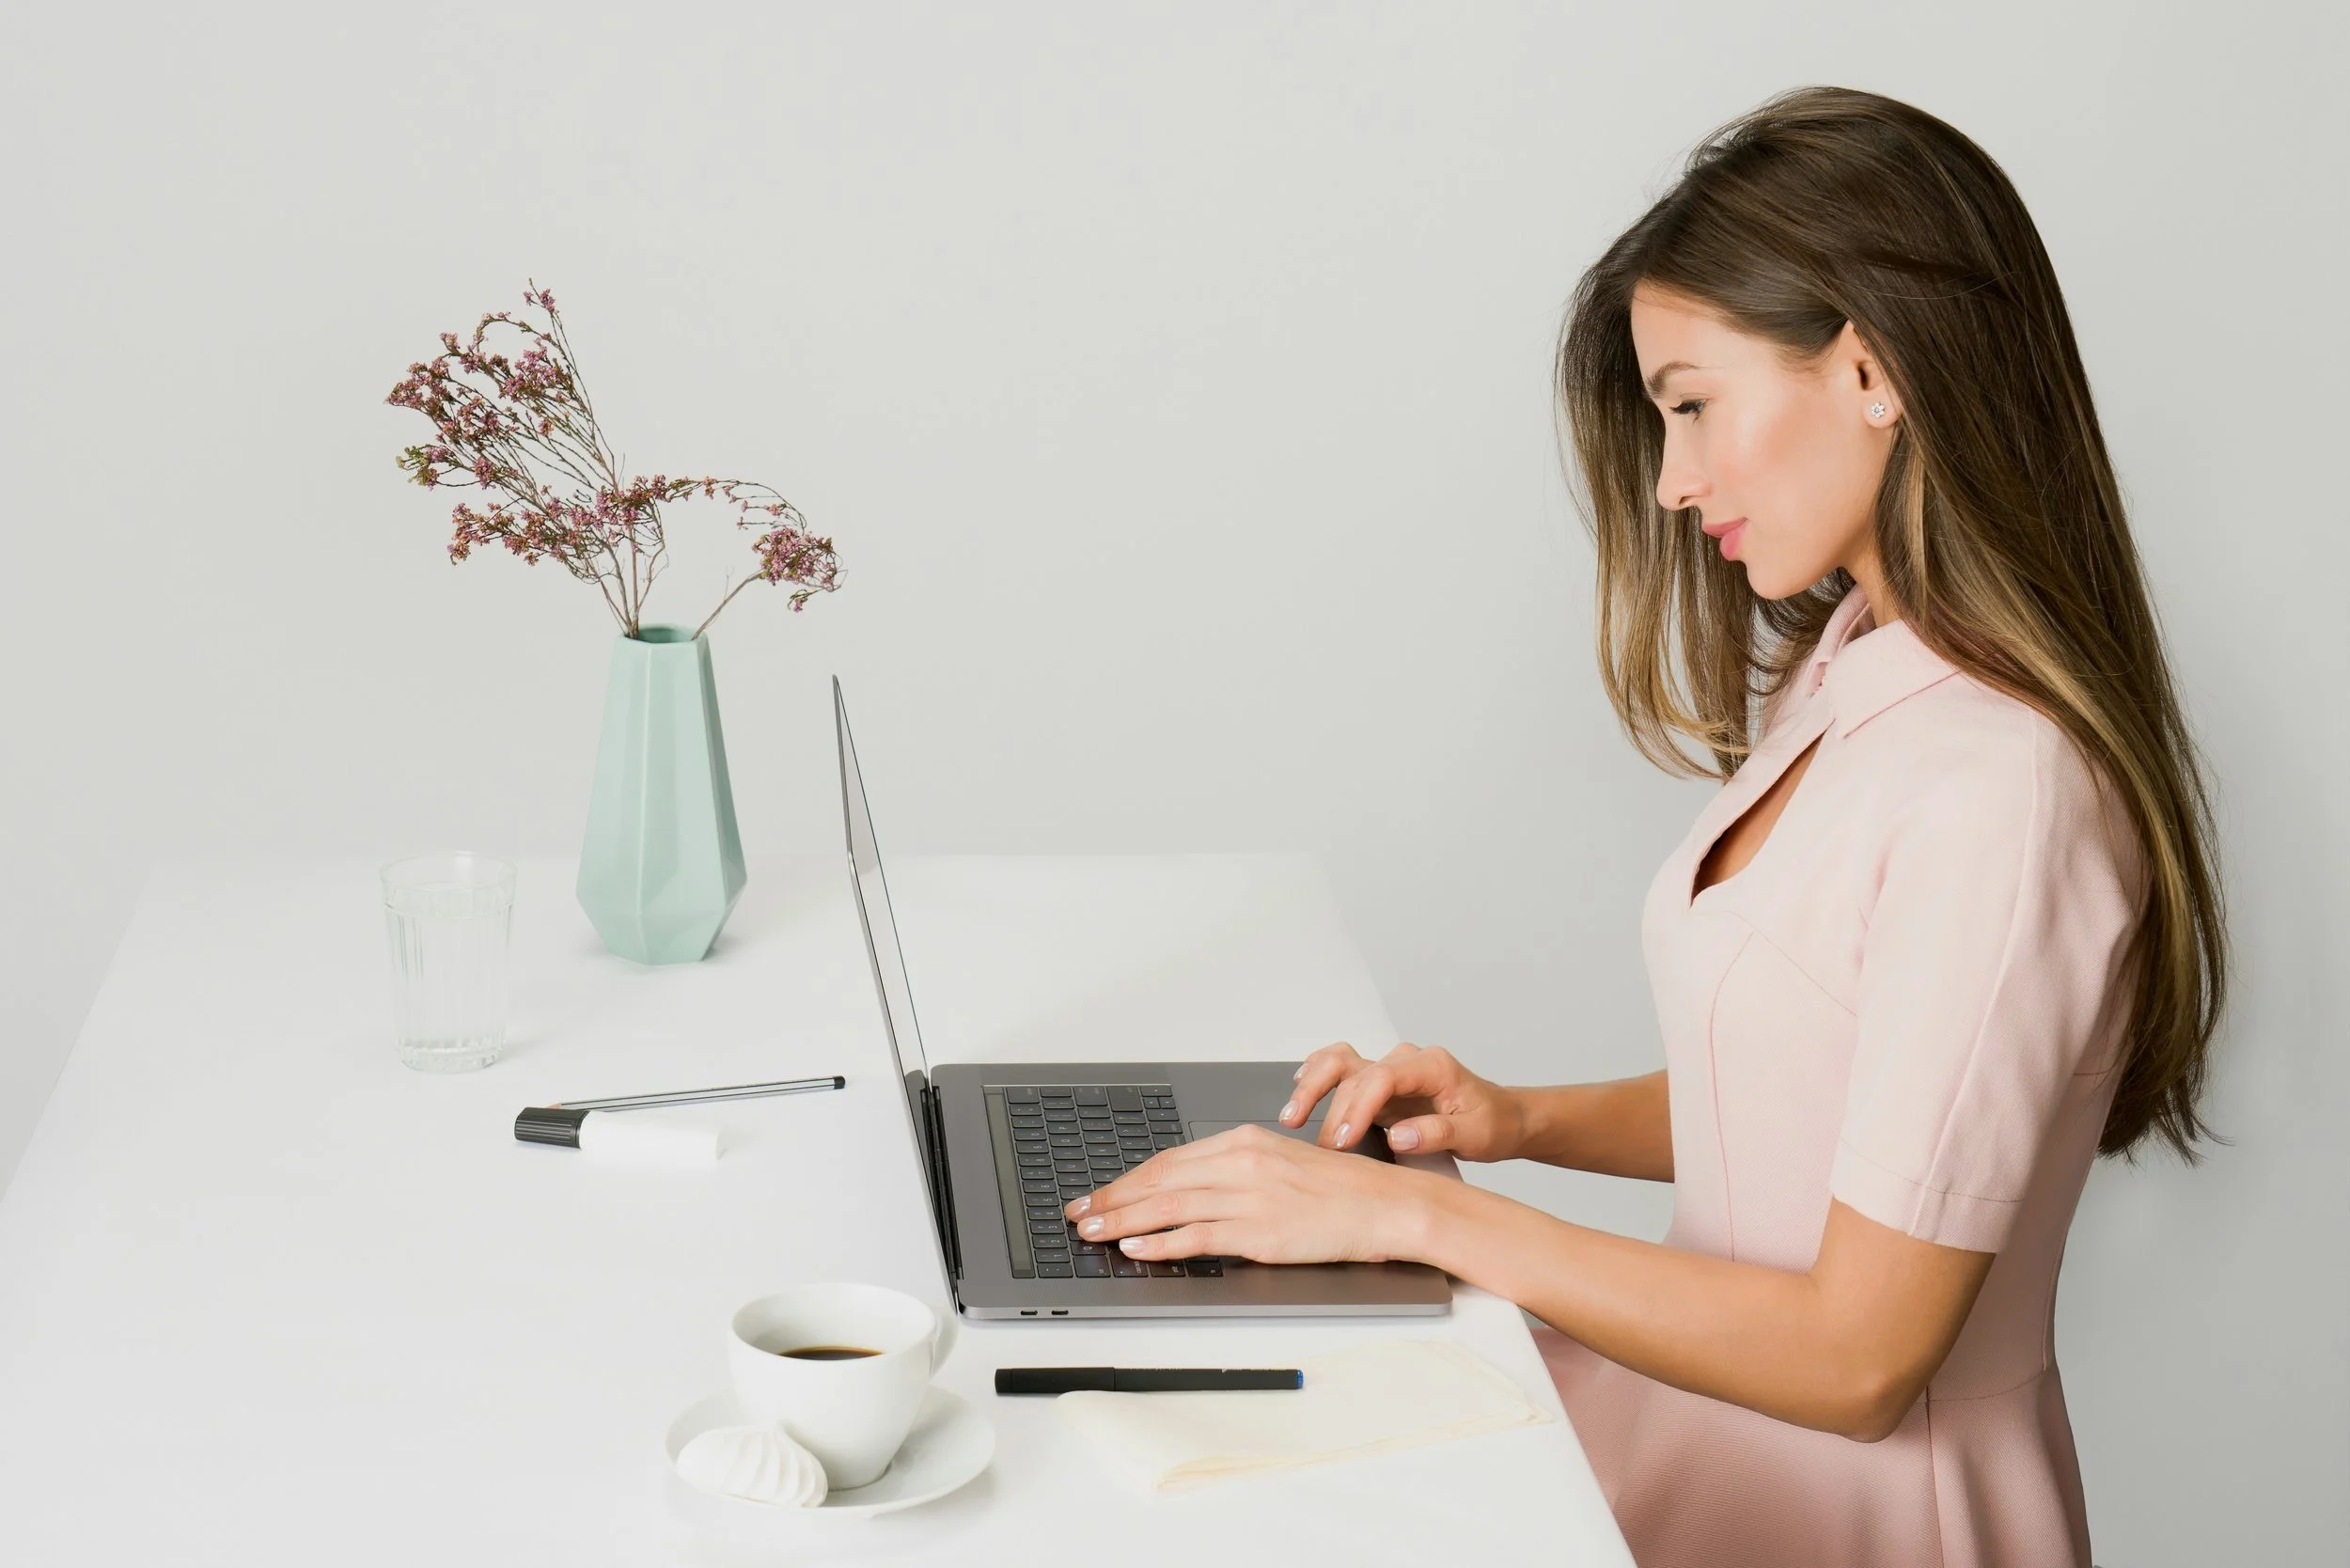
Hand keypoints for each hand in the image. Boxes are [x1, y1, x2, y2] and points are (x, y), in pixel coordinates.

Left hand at [1061, 1123, 1435, 1264]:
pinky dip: (1161, 1244)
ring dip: (1123, 1221)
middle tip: (1079, 1213)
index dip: (1128, 1179)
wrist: (1384, 1205)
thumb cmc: (1339, 1189)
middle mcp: (1242, 1163)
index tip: (1101, 1193)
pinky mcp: (1260, 1232)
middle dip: (1112, 1199)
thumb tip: (1191, 1188)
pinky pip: (1198, 1237)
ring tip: (1093, 1233)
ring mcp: (1250, 1198)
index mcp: (1245, 1141)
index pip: (1170, 1160)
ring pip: (1169, 1208)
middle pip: (1160, 1181)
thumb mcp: (1281, 1162)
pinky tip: (1137, 1248)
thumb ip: (1236, 1170)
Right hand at [1280, 1040, 1526, 1161]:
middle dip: (1331, 1109)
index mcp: (1431, 1066)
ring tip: (1292, 1116)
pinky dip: (1317, 1075)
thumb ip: (1437, 1133)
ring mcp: (1390, 1070)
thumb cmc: (1492, 1123)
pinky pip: (1341, 1069)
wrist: (1503, 1117)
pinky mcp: (1379, 1085)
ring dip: (1312, 1085)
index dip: (1358, 1108)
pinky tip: (1298, 1088)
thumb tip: (1398, 1135)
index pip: (1382, 1077)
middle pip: (1354, 1071)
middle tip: (1321, 1147)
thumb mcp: (1476, 1134)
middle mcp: (1406, 1062)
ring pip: (1340, 1062)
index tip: (1344, 1141)